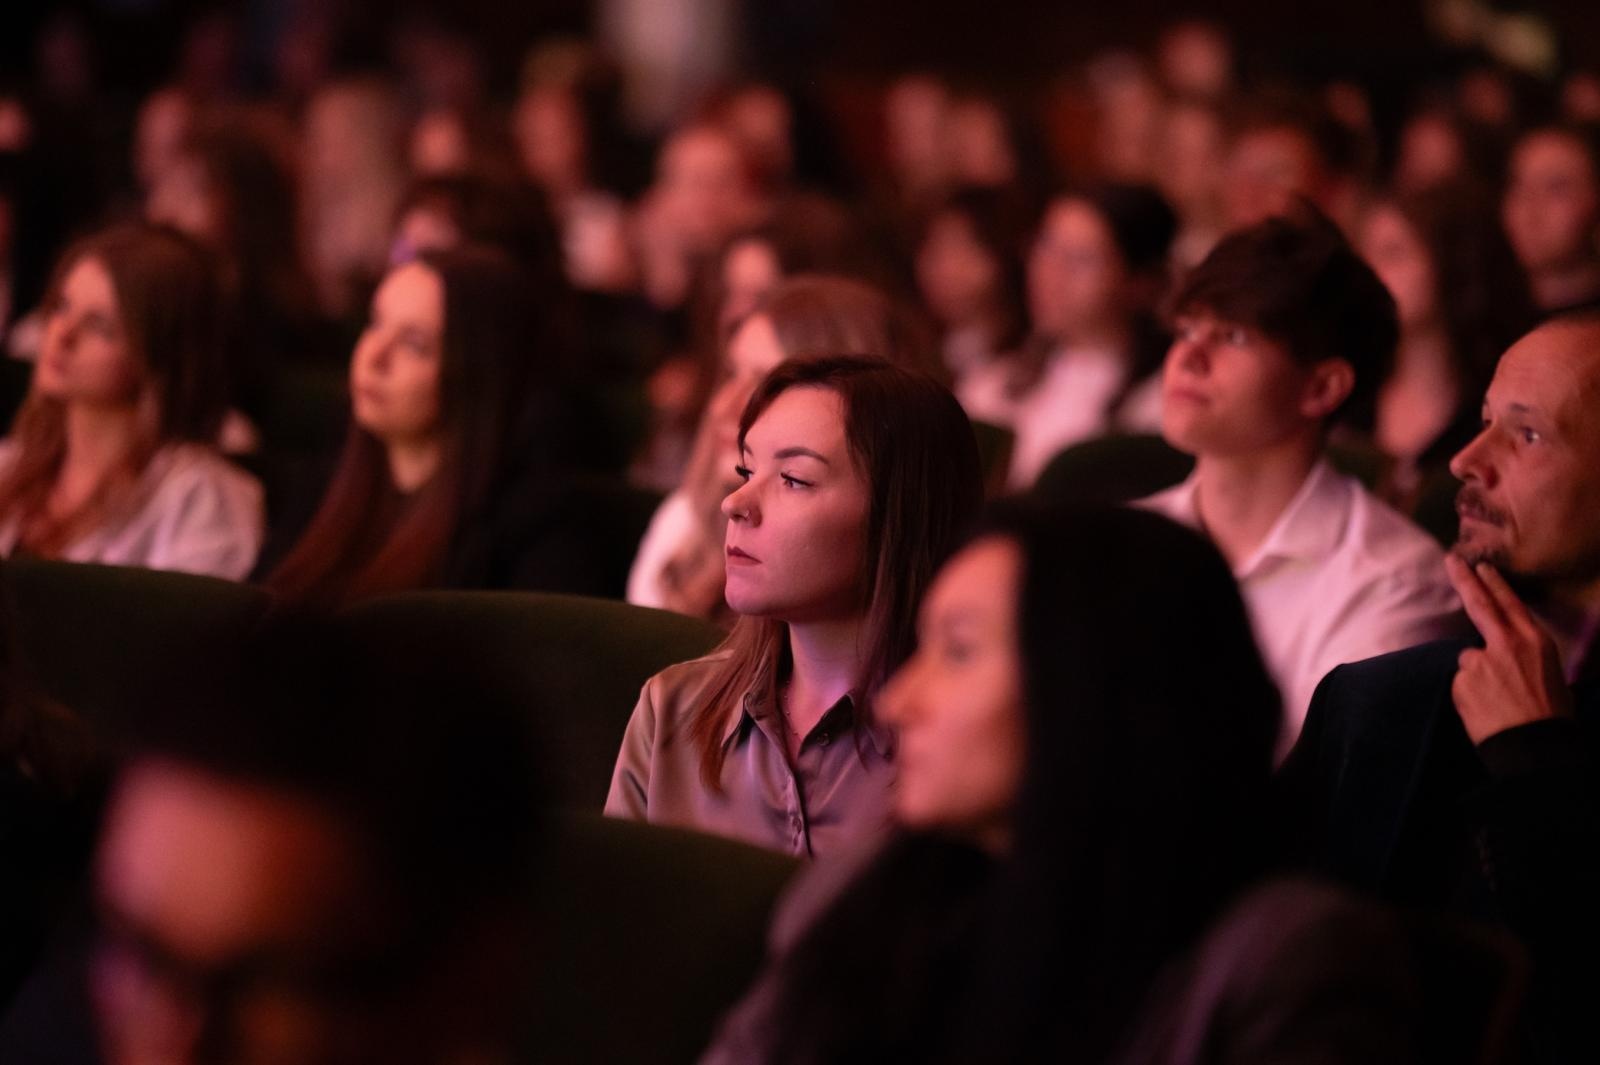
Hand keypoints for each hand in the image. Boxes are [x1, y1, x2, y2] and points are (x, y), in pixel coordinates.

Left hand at [1444, 554, 1573, 743]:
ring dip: (1478, 677)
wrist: (1534, 746)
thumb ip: (1522, 656)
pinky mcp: (1461, 679)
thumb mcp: (1550, 675)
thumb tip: (1505, 655)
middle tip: (1451, 560)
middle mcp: (1505, 644)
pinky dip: (1469, 694)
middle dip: (1465, 579)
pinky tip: (1485, 710)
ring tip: (1497, 702)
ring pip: (1469, 661)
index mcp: (1534, 642)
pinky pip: (1461, 683)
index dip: (1494, 584)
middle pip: (1480, 605)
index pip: (1509, 604)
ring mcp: (1480, 660)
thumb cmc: (1550, 715)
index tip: (1481, 566)